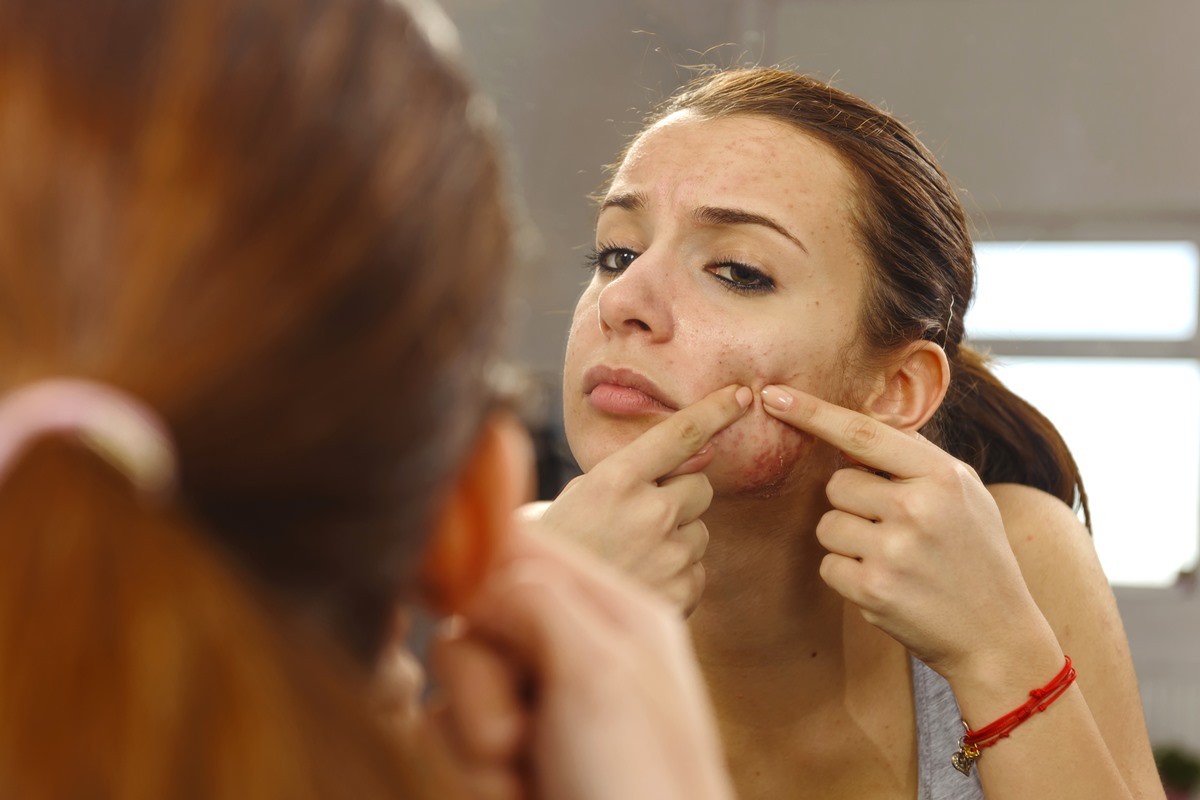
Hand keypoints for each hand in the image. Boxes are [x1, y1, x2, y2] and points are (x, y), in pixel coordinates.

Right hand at [428, 526, 735, 799]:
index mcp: (615, 616)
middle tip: (519, 738)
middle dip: (481, 682)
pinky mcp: (506, 765)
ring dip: (472, 745)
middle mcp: (575, 654)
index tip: (454, 602)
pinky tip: (511, 799)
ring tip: (522, 783)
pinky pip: (445, 739)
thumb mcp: (599, 676)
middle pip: (476, 619)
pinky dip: (467, 778)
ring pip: (453, 686)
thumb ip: (536, 600)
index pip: (528, 547)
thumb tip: (476, 573)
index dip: (481, 567)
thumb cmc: (641, 792)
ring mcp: (539, 712)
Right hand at [523, 384, 751, 614]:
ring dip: (676, 540)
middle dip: (681, 498)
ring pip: (699, 532)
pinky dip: (675, 576)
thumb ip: (629, 475)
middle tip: (644, 518)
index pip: (680, 434)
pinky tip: (640, 582)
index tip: (739, 395)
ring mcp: (668, 555)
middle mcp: (649, 512)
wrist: (541, 613)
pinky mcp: (681, 592)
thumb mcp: (579, 496)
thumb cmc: (557, 548)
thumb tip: (684, 462)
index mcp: (616, 480)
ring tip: (634, 557)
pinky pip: (696, 571)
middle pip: (701, 487)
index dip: (715, 410)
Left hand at [760, 384, 1053, 680]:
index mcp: (941, 476)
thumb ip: (915, 459)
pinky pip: (828, 564)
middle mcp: (917, 508)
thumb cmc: (976, 556)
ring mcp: (894, 550)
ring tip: (895, 559)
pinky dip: (848, 575)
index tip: (774, 395)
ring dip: (849, 541)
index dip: (813, 412)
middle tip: (897, 530)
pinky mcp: (873, 589)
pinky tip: (888, 585)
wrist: (999, 635)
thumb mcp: (965, 494)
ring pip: (827, 524)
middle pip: (837, 483)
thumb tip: (855, 427)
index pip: (862, 432)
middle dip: (854, 504)